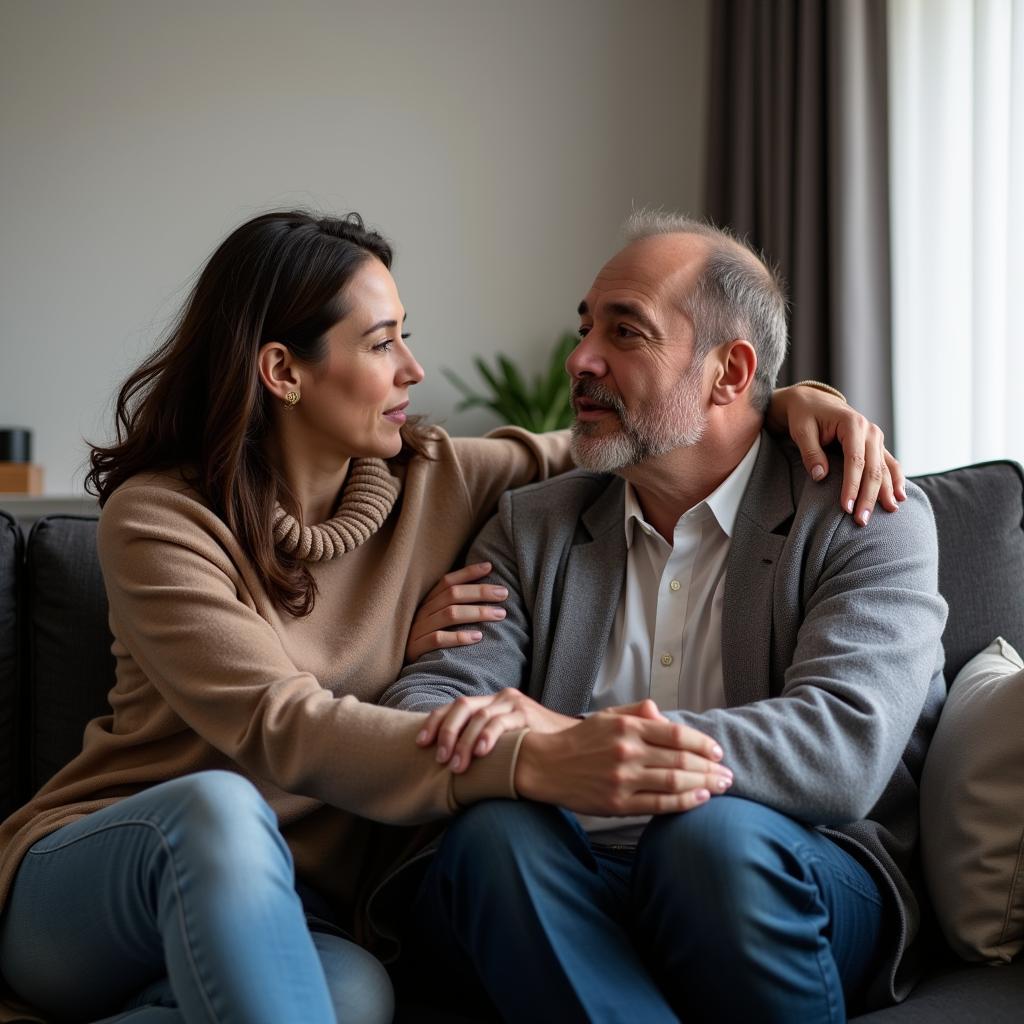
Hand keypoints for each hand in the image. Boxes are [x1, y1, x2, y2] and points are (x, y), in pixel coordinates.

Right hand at [406, 562, 509, 662]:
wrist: (408, 670)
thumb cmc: (430, 641)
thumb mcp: (438, 620)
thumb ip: (455, 605)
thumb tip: (488, 590)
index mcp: (427, 602)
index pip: (447, 581)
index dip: (468, 573)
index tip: (490, 567)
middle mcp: (422, 612)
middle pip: (452, 595)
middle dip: (480, 592)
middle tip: (504, 594)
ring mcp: (418, 630)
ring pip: (450, 614)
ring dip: (477, 612)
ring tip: (499, 614)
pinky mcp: (417, 649)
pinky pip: (439, 639)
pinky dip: (459, 637)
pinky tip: (478, 637)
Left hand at [416, 689, 576, 772]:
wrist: (567, 748)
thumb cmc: (528, 750)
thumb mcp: (501, 745)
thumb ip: (479, 746)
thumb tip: (446, 765)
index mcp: (487, 703)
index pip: (453, 707)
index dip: (434, 724)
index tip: (420, 745)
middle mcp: (497, 698)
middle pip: (462, 706)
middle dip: (446, 732)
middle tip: (440, 759)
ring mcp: (512, 703)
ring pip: (479, 715)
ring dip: (464, 742)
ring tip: (456, 766)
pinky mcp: (526, 712)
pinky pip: (501, 722)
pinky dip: (488, 737)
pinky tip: (480, 753)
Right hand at [514, 702, 732, 815]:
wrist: (546, 765)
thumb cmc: (581, 741)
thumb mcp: (607, 717)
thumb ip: (637, 714)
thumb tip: (663, 715)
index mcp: (628, 728)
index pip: (676, 735)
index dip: (702, 744)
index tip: (717, 752)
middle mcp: (628, 752)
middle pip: (681, 761)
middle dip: (710, 768)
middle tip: (728, 775)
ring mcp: (623, 779)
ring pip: (674, 783)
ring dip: (704, 785)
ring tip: (721, 787)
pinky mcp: (617, 803)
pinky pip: (658, 805)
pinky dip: (683, 803)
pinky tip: (700, 800)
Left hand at [767, 384, 905, 524]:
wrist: (813, 401)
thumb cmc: (804, 416)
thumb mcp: (801, 430)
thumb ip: (811, 452)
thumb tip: (821, 476)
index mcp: (853, 424)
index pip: (855, 461)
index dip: (852, 486)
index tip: (847, 507)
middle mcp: (870, 430)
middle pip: (873, 468)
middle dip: (869, 496)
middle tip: (862, 521)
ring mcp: (876, 438)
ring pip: (884, 468)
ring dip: (886, 492)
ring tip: (888, 513)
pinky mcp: (876, 445)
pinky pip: (889, 464)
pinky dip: (896, 480)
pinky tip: (899, 497)